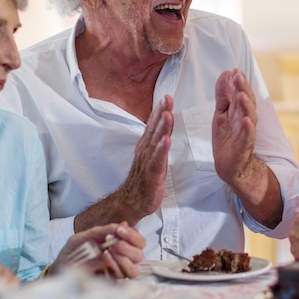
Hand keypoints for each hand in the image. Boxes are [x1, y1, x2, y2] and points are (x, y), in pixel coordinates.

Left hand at [59, 222, 144, 278]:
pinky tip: (104, 255)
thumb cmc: (74, 250)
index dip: (133, 236)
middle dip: (128, 246)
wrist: (60, 267)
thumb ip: (106, 230)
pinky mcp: (110, 285)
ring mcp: (116, 274)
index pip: (139, 243)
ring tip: (109, 249)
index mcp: (120, 247)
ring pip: (134, 269)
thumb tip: (125, 224)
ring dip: (124, 257)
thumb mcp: (88, 236)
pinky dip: (114, 264)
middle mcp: (122, 261)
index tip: (119, 230)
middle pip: (140, 256)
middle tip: (113, 240)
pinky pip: (121, 278)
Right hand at [118, 96, 172, 218]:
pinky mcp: (151, 175)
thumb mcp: (152, 156)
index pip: (154, 125)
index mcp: (147, 145)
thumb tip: (164, 126)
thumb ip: (157, 141)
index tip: (167, 96)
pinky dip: (161, 150)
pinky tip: (166, 141)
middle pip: (155, 129)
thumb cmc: (144, 179)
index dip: (160, 110)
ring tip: (167, 114)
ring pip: (156, 142)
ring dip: (162, 127)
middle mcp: (146, 151)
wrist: (131, 202)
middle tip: (167, 98)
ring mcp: (147, 162)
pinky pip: (157, 161)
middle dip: (162, 112)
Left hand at [212, 69, 257, 186]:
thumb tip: (226, 73)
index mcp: (240, 111)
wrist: (230, 167)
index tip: (234, 70)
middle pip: (246, 102)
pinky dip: (248, 129)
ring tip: (242, 95)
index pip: (241, 93)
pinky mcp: (244, 148)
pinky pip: (247, 137)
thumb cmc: (227, 138)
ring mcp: (246, 133)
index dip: (239, 82)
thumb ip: (224, 95)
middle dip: (243, 89)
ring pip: (249, 117)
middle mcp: (246, 120)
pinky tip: (247, 121)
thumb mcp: (222, 113)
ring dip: (246, 106)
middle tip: (238, 76)